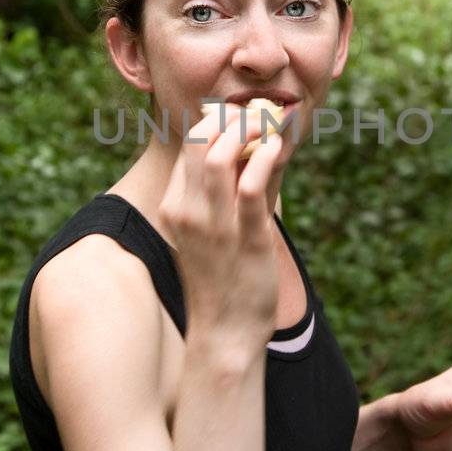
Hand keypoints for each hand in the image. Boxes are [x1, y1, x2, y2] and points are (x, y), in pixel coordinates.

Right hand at [159, 107, 284, 349]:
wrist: (224, 331)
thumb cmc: (221, 277)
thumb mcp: (210, 229)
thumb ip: (226, 188)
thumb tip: (256, 144)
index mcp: (175, 205)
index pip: (190, 146)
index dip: (218, 122)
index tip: (245, 119)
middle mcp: (188, 211)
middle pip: (199, 142)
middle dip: (231, 119)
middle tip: (258, 118)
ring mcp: (215, 226)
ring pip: (220, 157)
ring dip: (248, 132)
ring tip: (269, 129)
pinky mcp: (247, 240)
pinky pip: (251, 188)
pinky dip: (265, 159)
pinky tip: (277, 149)